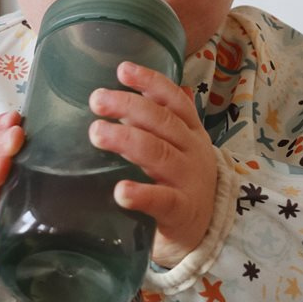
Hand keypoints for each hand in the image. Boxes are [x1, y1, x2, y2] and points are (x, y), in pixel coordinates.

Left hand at [89, 61, 216, 268]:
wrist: (205, 232)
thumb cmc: (180, 183)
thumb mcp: (177, 148)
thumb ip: (156, 122)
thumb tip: (120, 89)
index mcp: (190, 133)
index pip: (173, 101)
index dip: (150, 83)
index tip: (122, 70)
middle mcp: (191, 151)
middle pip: (162, 122)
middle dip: (129, 107)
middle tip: (97, 100)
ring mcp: (187, 181)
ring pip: (159, 154)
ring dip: (126, 141)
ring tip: (97, 133)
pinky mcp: (180, 211)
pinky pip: (162, 200)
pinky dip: (141, 194)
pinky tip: (121, 191)